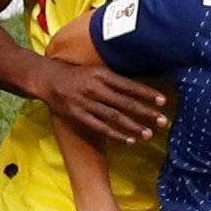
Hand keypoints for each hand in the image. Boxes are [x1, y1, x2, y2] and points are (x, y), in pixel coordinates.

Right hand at [35, 57, 166, 143]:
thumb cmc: (75, 74)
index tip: (163, 101)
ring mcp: (86, 103)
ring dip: (133, 126)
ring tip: (149, 134)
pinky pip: (100, 127)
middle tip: (163, 121)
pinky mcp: (78, 116)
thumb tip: (138, 88)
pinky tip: (129, 140)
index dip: (147, 93)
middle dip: (146, 112)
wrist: (47, 79)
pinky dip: (115, 135)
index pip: (130, 85)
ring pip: (114, 117)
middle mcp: (95, 89)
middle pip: (125, 103)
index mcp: (102, 75)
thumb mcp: (95, 70)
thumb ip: (114, 79)